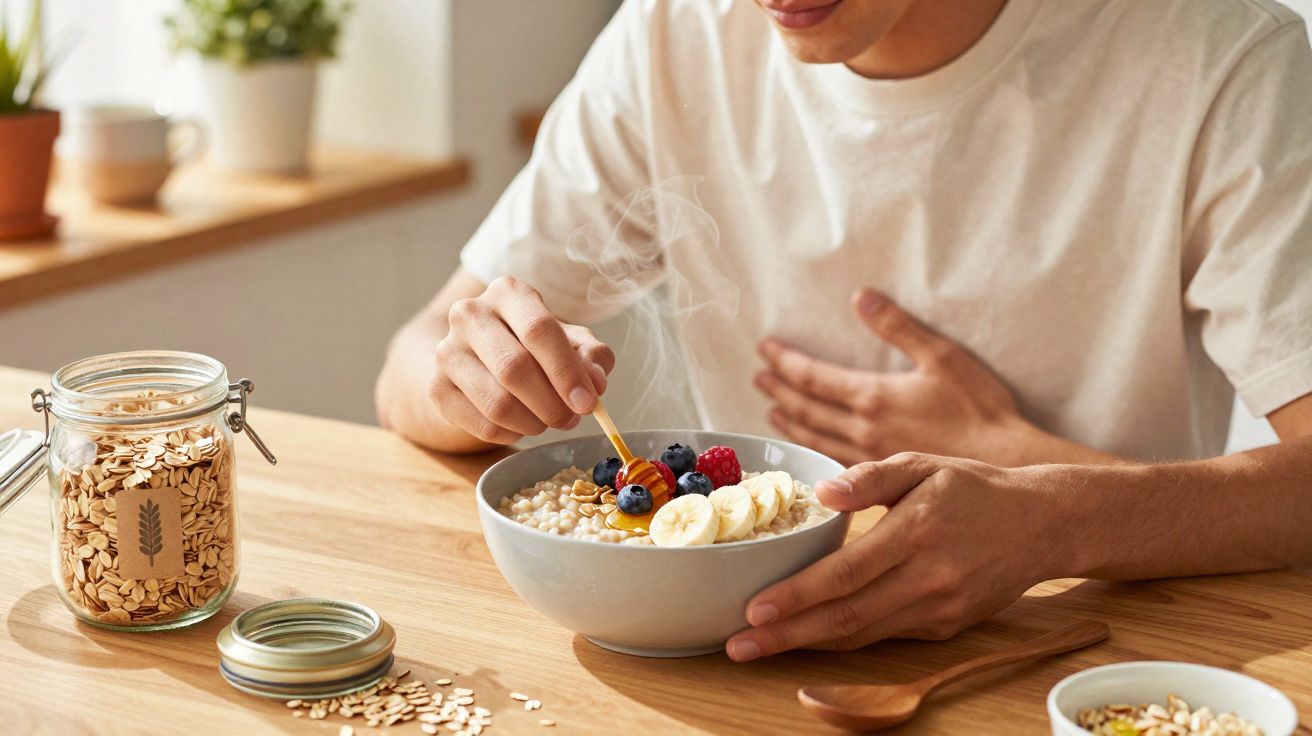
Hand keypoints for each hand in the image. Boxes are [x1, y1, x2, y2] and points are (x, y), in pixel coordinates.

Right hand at [432, 276, 614, 443]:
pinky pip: (482, 424)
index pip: (538, 329)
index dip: (566, 371)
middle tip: (570, 419)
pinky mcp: (436, 387)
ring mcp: (446, 351)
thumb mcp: (567, 341)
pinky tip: (522, 425)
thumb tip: (596, 383)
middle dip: (551, 403)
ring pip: (497, 402)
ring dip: (533, 422)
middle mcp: (469, 314)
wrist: (476, 358)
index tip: (586, 402)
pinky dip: (511, 433)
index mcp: (508, 292)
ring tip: (547, 421)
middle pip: (514, 368)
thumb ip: (590, 356)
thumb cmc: (531, 346)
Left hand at [725, 453, 1059, 660]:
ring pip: (863, 635)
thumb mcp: (922, 463)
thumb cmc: (974, 486)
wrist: (1044, 524)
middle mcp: (929, 577)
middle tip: (738, 646)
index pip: (846, 574)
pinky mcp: (946, 627)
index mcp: (917, 531)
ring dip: (807, 645)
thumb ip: (870, 477)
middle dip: (787, 636)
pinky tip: (808, 636)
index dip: (797, 596)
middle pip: (847, 617)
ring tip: (761, 647)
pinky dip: (843, 640)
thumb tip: (822, 493)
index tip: (753, 609)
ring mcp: (940, 608)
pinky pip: (884, 635)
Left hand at [756, 289, 1033, 465]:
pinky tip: (807, 450)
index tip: (764, 349)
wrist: (1005, 463)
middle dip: (778, 390)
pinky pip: (832, 463)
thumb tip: (861, 297)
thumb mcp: (942, 357)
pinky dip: (811, 451)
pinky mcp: (881, 478)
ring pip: (813, 438)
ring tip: (772, 413)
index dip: (784, 362)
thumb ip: (898, 327)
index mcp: (872, 396)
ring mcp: (868, 458)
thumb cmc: (980, 409)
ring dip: (789, 422)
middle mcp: (861, 429)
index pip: (812, 377)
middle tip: (759, 378)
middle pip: (804, 408)